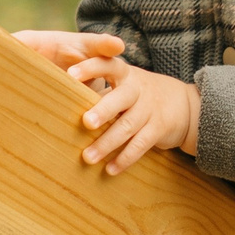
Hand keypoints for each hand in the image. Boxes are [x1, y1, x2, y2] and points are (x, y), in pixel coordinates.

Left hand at [13, 30, 199, 172]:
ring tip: (88, 158)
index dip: (90, 68)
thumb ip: (96, 83)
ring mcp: (150, 109)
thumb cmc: (136, 93)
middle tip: (85, 122)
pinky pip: (141, 144)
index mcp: (124, 73)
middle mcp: (137, 89)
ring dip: (108, 143)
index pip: (107, 65)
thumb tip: (51, 90)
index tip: (70, 74)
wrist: (183, 104)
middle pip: (120, 99)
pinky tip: (109, 169)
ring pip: (128, 126)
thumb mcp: (122, 81)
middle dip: (103, 110)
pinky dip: (125, 158)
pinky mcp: (159, 128)